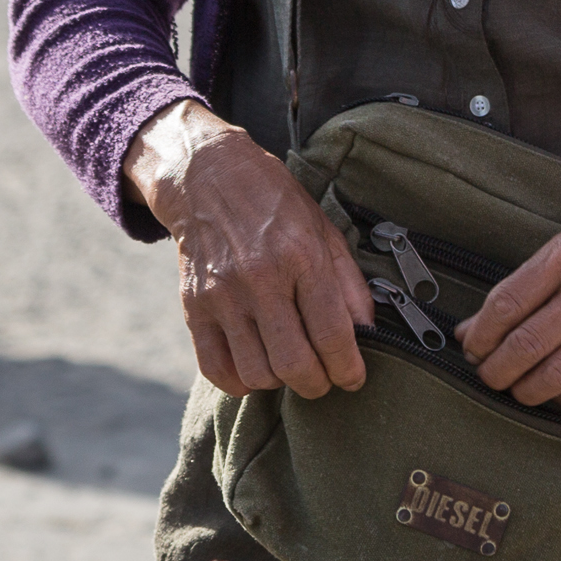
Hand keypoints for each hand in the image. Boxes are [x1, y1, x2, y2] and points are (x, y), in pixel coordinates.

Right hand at [125, 99, 371, 399]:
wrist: (208, 176)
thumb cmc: (272, 202)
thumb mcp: (323, 228)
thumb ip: (348, 281)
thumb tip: (367, 331)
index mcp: (301, 256)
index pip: (332, 333)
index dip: (349, 368)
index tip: (354, 377)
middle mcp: (261, 278)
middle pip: (295, 364)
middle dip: (318, 385)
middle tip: (324, 379)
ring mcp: (223, 295)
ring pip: (257, 374)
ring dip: (279, 382)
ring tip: (288, 365)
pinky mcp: (194, 307)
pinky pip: (216, 369)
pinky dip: (239, 382)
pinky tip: (254, 368)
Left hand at [456, 161, 560, 408]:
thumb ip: (526, 282)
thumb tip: (477, 325)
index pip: (506, 305)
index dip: (480, 334)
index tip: (469, 346)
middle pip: (525, 345)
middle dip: (495, 369)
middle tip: (486, 374)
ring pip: (555, 374)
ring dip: (525, 390)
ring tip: (515, 388)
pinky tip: (554, 390)